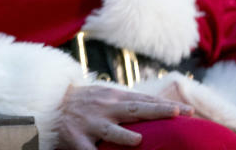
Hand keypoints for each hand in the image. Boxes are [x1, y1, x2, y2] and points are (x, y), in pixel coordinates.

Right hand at [58, 84, 193, 148]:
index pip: (144, 100)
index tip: (187, 110)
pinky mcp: (77, 139)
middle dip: (158, 111)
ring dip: (124, 135)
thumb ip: (125, 101)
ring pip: (111, 130)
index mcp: (112, 97)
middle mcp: (103, 108)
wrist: (48, 105)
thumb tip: (155, 105)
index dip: (165, 105)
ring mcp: (90, 124)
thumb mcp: (102, 96)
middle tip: (179, 113)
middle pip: (135, 109)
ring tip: (138, 139)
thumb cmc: (81, 102)